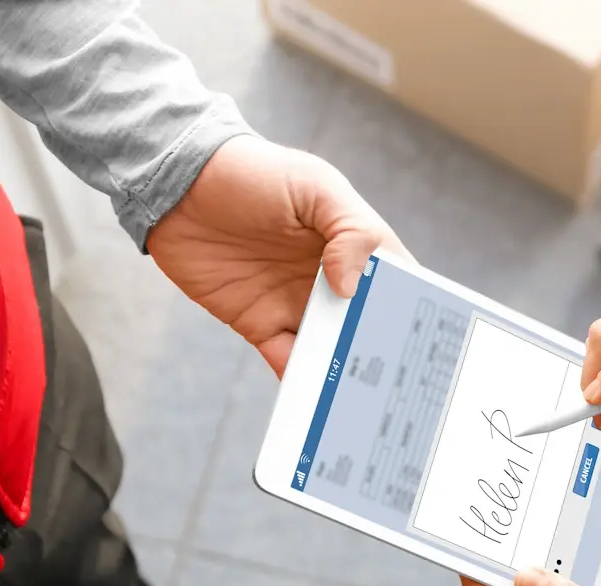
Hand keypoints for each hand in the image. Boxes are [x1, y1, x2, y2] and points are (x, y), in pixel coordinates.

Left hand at [147, 135, 408, 375]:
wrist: (176, 185)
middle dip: (384, 350)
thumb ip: (349, 230)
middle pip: (369, 323)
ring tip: (363, 399)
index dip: (412, 307)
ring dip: (347, 371)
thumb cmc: (251, 171)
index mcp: (355, 245)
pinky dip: (302, 380)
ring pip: (333, 348)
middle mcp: (332, 279)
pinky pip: (288, 360)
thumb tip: (355, 287)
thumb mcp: (313, 186)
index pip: (396, 281)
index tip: (424, 336)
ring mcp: (298, 304)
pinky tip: (315, 396)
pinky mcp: (261, 324)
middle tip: (399, 380)